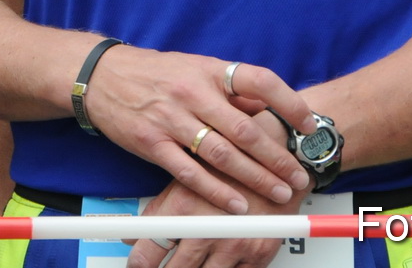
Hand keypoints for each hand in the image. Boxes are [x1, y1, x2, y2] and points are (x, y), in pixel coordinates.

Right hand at [81, 48, 311, 216]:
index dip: (289, 102)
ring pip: (221, 154)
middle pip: (244, 128)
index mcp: (209, 70)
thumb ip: (229, 89)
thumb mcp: (195, 68)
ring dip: (254, 177)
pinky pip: (189, 173)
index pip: (259, 81)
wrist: (101, 76)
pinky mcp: (151, 143)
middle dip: (276, 156)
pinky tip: (237, 204)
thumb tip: (266, 109)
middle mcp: (192, 92)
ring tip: (277, 193)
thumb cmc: (156, 73)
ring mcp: (170, 118)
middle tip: (299, 176)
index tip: (309, 124)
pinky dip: (216, 191)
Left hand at [124, 147, 306, 267]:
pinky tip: (218, 263)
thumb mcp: (187, 177)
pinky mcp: (258, 254)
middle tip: (164, 267)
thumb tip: (133, 235)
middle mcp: (207, 228)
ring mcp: (233, 245)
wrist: (278, 154)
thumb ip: (159, 210)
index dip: (139, 263)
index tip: (137, 266)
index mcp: (183, 207)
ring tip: (190, 263)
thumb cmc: (229, 160)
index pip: (149, 250)